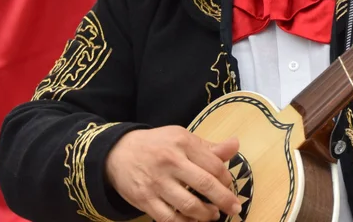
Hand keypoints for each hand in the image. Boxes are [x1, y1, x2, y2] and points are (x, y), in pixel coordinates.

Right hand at [106, 126, 240, 221]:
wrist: (117, 153)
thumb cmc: (156, 145)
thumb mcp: (181, 138)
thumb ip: (208, 146)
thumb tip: (235, 145)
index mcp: (182, 142)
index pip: (213, 164)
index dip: (226, 178)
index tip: (229, 185)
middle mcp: (170, 161)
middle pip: (205, 184)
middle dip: (224, 199)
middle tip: (235, 208)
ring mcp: (156, 182)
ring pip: (188, 205)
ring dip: (206, 214)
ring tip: (213, 215)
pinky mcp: (145, 200)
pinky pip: (169, 218)